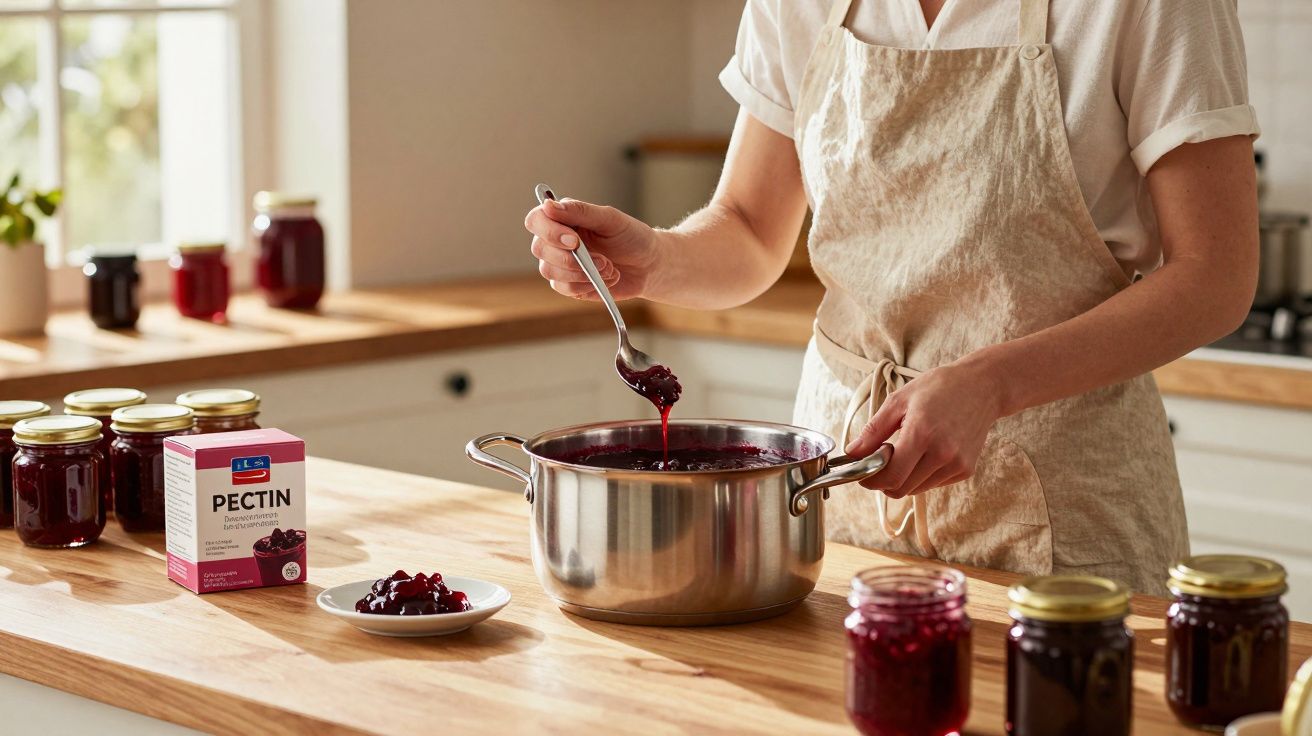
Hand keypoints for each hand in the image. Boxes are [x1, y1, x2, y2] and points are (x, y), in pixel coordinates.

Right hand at [523, 198, 658, 300]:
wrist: (649, 266)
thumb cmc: (631, 237)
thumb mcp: (610, 219)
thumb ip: (580, 211)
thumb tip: (548, 205)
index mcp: (563, 217)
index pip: (536, 220)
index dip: (549, 231)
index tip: (575, 241)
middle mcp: (555, 239)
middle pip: (539, 248)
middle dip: (571, 258)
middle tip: (603, 259)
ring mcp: (560, 263)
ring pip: (549, 271)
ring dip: (582, 273)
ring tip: (609, 268)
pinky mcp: (568, 284)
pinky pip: (564, 288)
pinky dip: (587, 285)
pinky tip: (606, 278)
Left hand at [845, 359, 1005, 498]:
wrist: (982, 388)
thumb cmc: (939, 388)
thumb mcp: (899, 401)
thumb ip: (873, 430)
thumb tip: (852, 453)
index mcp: (922, 434)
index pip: (891, 476)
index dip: (871, 480)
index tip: (862, 472)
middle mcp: (943, 453)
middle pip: (901, 488)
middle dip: (883, 481)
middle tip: (879, 461)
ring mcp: (957, 464)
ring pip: (916, 489)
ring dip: (902, 478)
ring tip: (904, 451)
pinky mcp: (965, 470)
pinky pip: (933, 483)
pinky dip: (921, 475)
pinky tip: (924, 452)